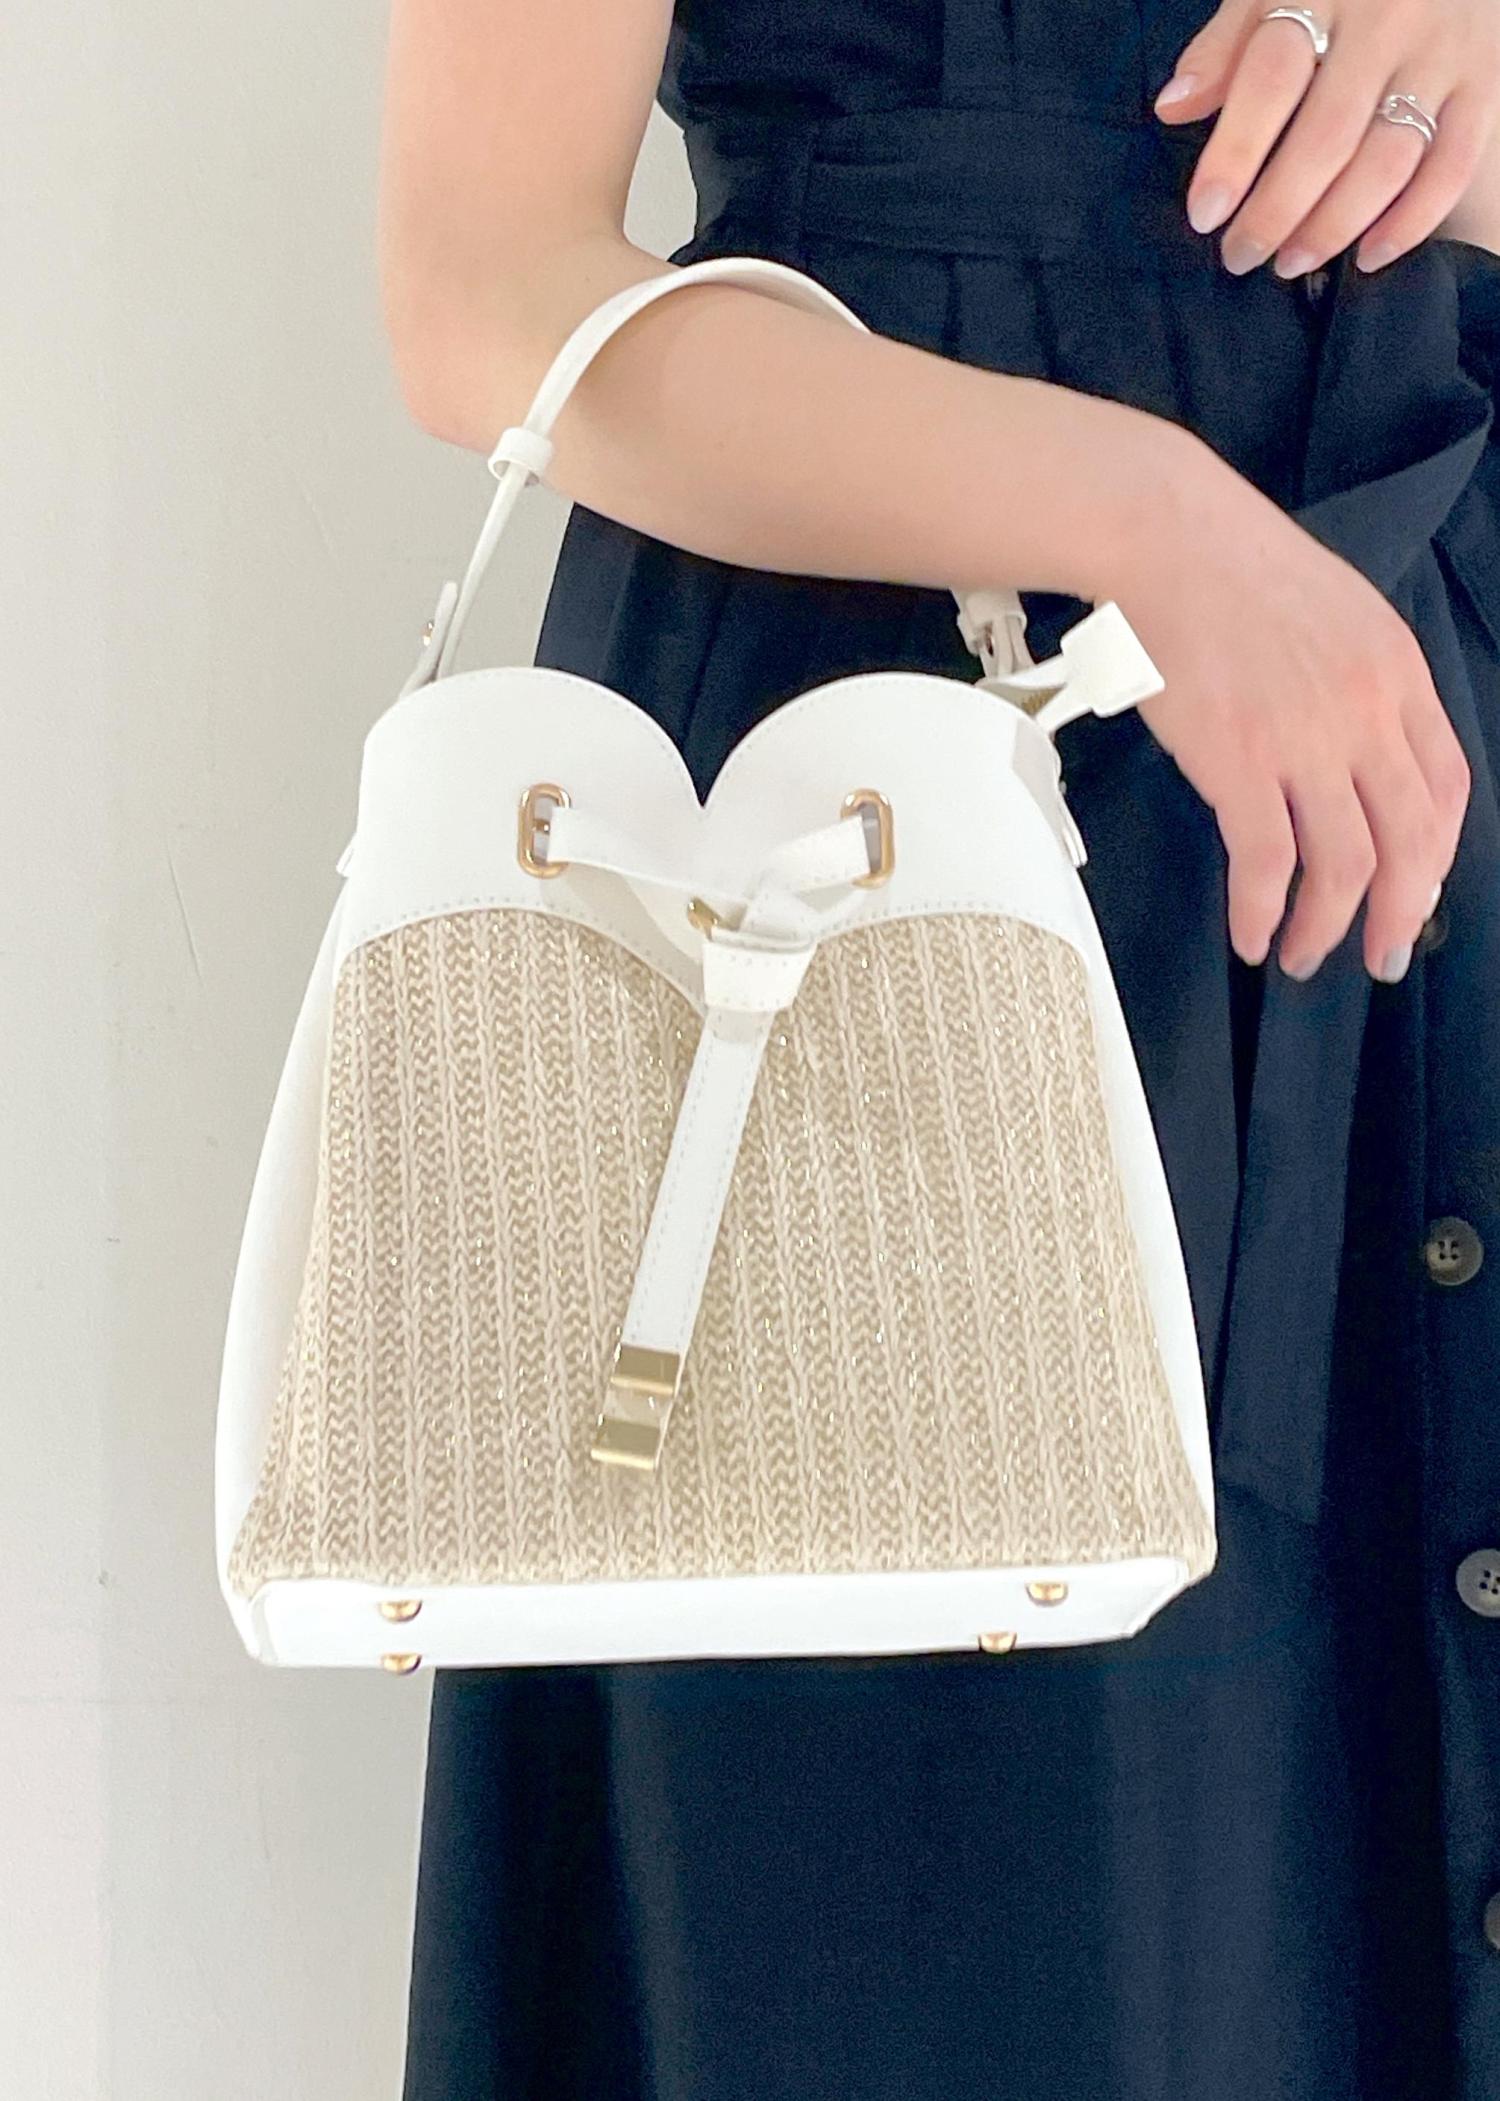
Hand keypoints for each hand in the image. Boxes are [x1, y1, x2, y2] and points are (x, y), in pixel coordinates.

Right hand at [1108, 427, 1468, 981]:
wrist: (1166, 537)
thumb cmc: (1233, 570)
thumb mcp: (1338, 615)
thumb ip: (1360, 686)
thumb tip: (1351, 760)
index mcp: (1396, 674)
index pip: (1447, 788)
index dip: (1437, 858)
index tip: (1415, 896)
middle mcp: (1365, 712)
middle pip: (1408, 841)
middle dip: (1398, 915)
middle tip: (1379, 956)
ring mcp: (1304, 739)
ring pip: (1343, 865)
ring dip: (1325, 926)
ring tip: (1303, 956)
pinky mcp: (1238, 760)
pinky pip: (1265, 861)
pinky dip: (1262, 911)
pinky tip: (1252, 933)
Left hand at [1153, 0, 1499, 275]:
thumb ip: (1224, 47)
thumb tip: (1172, 108)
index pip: (1271, 80)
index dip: (1235, 154)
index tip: (1205, 215)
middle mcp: (1391, 19)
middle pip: (1328, 137)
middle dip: (1277, 211)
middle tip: (1240, 255)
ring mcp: (1444, 54)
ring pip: (1387, 161)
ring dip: (1333, 226)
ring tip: (1290, 262)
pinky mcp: (1484, 85)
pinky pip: (1451, 167)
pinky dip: (1410, 222)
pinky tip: (1366, 257)